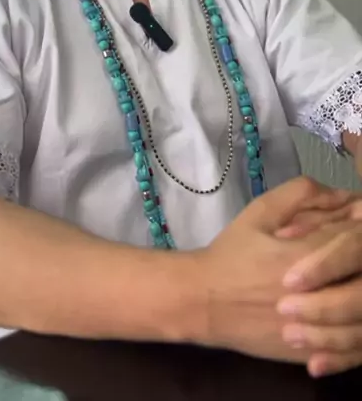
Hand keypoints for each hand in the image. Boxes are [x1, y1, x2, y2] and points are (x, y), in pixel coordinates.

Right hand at [182, 176, 352, 363]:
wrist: (203, 302)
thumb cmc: (231, 254)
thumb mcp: (260, 212)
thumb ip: (300, 195)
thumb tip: (341, 195)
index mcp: (303, 256)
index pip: (354, 237)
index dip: (359, 223)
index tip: (355, 217)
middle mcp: (315, 293)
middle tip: (354, 246)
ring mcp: (317, 328)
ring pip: (361, 311)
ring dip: (361, 288)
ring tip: (350, 274)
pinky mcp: (315, 352)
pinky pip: (352, 343)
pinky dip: (355, 324)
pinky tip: (347, 308)